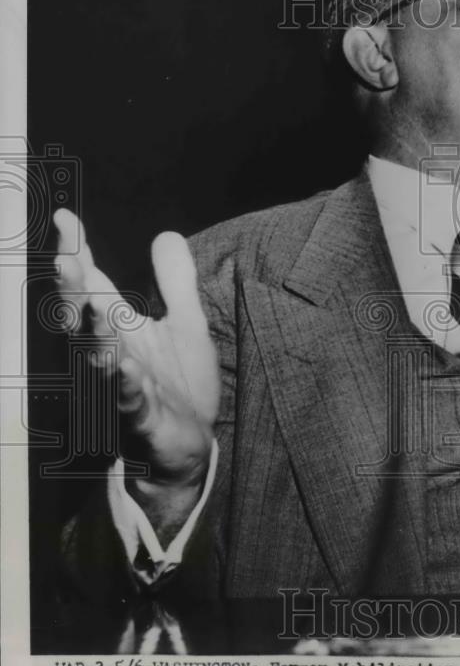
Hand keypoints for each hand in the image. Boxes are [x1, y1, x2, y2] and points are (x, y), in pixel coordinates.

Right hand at [52, 208, 219, 491]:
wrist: (188, 448)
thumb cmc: (179, 385)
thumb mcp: (186, 324)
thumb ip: (176, 282)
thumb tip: (166, 234)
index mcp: (121, 329)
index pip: (92, 284)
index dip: (78, 252)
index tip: (64, 218)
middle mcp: (113, 354)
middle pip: (84, 318)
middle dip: (73, 290)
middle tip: (65, 258)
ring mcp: (123, 387)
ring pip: (99, 359)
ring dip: (96, 334)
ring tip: (93, 306)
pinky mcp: (142, 419)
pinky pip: (129, 402)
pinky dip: (125, 385)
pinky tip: (125, 367)